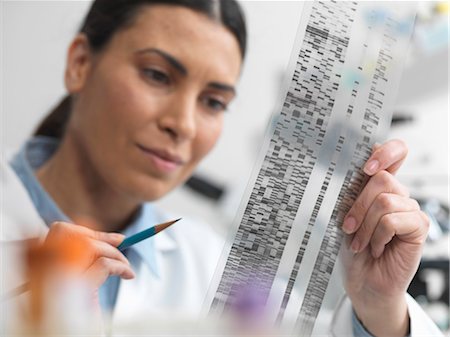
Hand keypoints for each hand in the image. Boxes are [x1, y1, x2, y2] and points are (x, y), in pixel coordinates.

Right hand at [27, 221, 134, 309]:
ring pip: (86, 246)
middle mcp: (44, 273)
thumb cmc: (79, 318)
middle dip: (99, 236)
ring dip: (113, 251)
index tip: (113, 238)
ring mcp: (59, 282)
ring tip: (125, 265)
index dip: (87, 231)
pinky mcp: (78, 293)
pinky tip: (127, 275)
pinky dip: (121, 266)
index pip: (59, 232)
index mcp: (41, 270)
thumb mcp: (81, 285)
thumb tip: (115, 239)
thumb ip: (85, 263)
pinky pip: (103, 266)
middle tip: (121, 245)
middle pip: (68, 234)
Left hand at [341, 139, 428, 336]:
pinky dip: (378, 235)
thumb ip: (352, 191)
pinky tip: (376, 247)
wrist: (360, 280)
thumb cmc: (350, 248)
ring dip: (365, 226)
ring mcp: (409, 210)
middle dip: (358, 205)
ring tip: (360, 242)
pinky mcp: (419, 228)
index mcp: (380, 186)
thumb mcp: (344, 215)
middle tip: (348, 227)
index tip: (366, 168)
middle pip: (383, 179)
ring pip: (385, 201)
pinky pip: (394, 219)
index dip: (385, 152)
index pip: (395, 152)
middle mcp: (397, 195)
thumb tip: (348, 167)